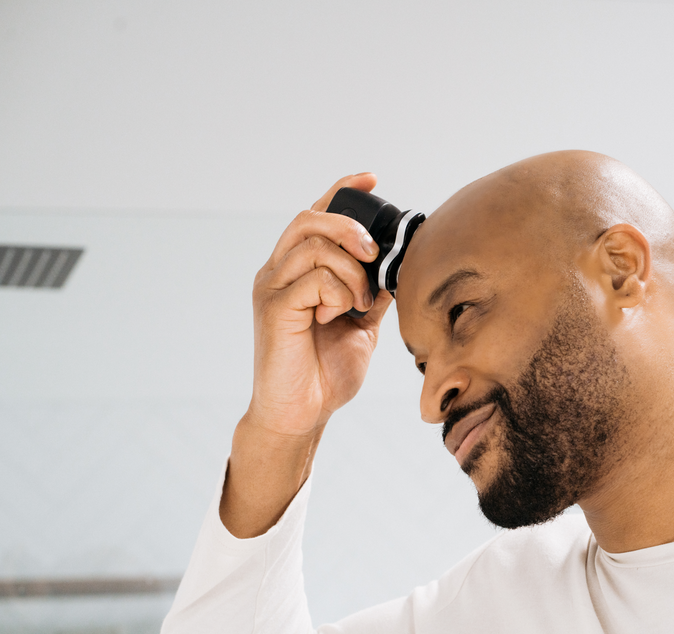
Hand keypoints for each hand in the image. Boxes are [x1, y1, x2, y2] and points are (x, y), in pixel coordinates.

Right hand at [222, 173, 394, 536]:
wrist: (303, 414)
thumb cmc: (327, 371)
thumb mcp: (362, 323)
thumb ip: (374, 290)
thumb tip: (401, 263)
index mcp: (298, 269)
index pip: (315, 214)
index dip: (342, 190)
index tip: (373, 178)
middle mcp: (279, 271)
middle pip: (311, 218)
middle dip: (352, 227)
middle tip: (376, 255)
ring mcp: (272, 287)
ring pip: (315, 244)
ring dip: (351, 269)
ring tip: (359, 303)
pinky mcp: (274, 307)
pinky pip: (314, 278)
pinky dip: (338, 292)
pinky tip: (337, 316)